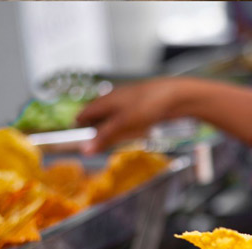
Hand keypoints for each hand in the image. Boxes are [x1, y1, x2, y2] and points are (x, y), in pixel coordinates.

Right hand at [76, 77, 197, 153]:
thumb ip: (104, 136)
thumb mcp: (122, 123)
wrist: (175, 96)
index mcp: (105, 100)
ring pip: (115, 118)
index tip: (76, 138)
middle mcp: (115, 99)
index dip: (80, 125)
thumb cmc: (147, 105)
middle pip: (99, 116)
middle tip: (94, 143)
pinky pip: (130, 120)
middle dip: (97, 130)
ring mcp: (129, 102)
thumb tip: (84, 150)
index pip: (85, 113)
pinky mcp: (143, 107)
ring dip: (113, 130)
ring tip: (113, 140)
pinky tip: (135, 132)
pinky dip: (128, 128)